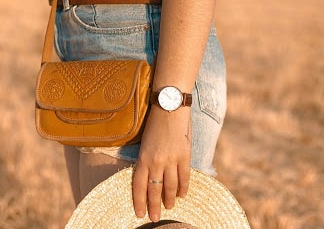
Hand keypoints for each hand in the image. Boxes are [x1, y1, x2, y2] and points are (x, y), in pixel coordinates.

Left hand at [132, 106, 191, 221]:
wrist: (170, 106)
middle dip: (154, 206)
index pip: (139, 186)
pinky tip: (181, 195)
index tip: (140, 214)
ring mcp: (171, 159)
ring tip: (169, 208)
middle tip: (154, 218)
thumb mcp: (144, 142)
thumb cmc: (155, 121)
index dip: (139, 201)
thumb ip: (146, 159)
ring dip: (169, 199)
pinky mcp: (184, 156)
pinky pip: (184, 177)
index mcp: (143, 158)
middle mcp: (156, 162)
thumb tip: (149, 176)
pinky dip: (183, 188)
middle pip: (154, 190)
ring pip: (170, 186)